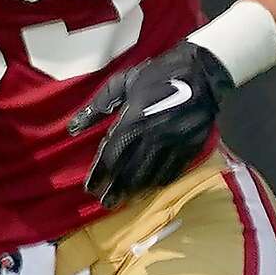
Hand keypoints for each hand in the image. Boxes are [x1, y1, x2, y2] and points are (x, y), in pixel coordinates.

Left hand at [68, 40, 232, 206]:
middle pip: (129, 172)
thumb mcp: (123, 82)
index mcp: (133, 120)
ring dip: (134, 191)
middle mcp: (151, 137)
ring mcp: (172, 144)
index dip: (99, 174)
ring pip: (150, 176)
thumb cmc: (159, 74)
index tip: (90, 188)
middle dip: (115, 190)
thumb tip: (73, 128)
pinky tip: (149, 189)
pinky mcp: (190, 148)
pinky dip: (158, 184)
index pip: (111, 156)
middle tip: (105, 203)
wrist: (203, 71)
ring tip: (123, 201)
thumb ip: (98, 106)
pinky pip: (171, 172)